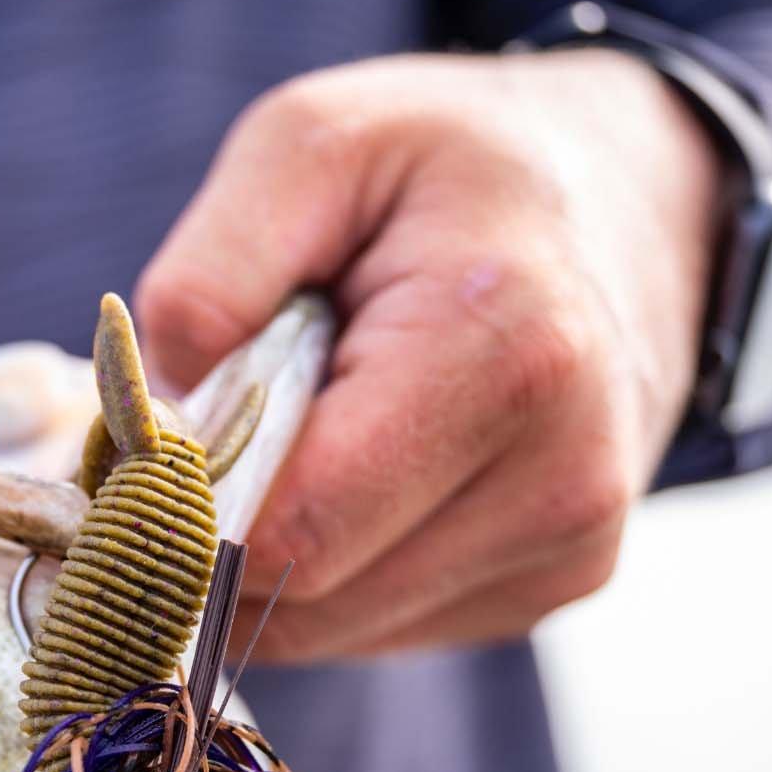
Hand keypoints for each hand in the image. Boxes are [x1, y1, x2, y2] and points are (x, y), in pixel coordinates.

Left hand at [135, 51, 722, 659]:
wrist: (633, 204)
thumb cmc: (450, 169)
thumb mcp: (313, 144)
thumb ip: (211, 278)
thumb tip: (154, 432)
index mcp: (506, 352)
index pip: (296, 525)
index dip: (186, 507)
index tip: (138, 450)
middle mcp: (560, 478)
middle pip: (309, 592)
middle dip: (222, 529)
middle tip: (206, 431)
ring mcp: (567, 550)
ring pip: (335, 627)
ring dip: (273, 554)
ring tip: (298, 434)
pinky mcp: (551, 589)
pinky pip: (378, 626)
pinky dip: (331, 567)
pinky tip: (357, 472)